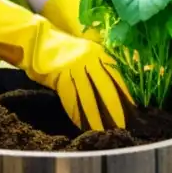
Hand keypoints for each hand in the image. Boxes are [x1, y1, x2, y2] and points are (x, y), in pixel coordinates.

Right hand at [0, 0, 133, 130]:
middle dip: (116, 109)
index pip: (116, 77)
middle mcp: (89, 60)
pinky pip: (73, 100)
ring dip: (99, 117)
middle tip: (125, 126)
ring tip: (108, 131)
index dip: (125, 96)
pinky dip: (80, 115)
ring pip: (91, 97)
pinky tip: (86, 126)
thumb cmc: (62, 48)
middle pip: (107, 89)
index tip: (133, 111)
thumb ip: (98, 67)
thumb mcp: (85, 52)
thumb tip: (113, 87)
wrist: (37, 41)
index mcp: (97, 53)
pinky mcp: (61, 78)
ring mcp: (75, 69)